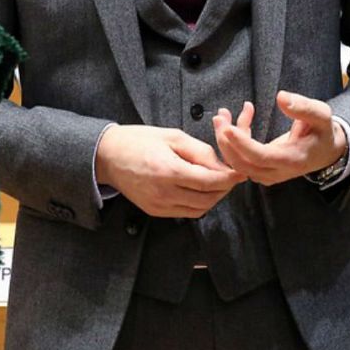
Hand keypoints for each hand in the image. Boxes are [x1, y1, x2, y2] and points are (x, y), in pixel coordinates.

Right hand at [95, 124, 244, 217]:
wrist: (108, 156)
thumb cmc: (139, 141)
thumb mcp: (173, 137)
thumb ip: (200, 152)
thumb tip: (222, 166)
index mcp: (169, 171)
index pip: (209, 182)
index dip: (229, 179)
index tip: (241, 172)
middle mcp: (164, 193)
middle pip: (207, 199)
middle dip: (224, 189)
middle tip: (231, 176)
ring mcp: (158, 205)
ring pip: (199, 210)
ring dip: (212, 198)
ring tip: (217, 182)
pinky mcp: (155, 211)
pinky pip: (185, 213)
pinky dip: (198, 204)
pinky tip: (200, 190)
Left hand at [212, 91, 347, 185]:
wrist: (326, 151)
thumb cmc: (324, 131)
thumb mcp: (322, 115)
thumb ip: (303, 107)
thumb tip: (281, 97)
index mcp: (293, 160)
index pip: (261, 157)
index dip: (242, 144)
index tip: (227, 128)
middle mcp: (278, 172)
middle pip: (243, 164)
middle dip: (226, 141)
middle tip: (219, 117)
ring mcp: (268, 174)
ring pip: (238, 163)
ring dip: (226, 140)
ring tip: (223, 115)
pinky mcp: (262, 171)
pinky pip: (241, 160)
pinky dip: (234, 141)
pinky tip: (237, 120)